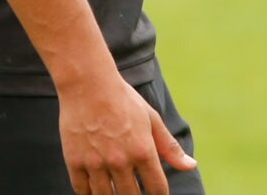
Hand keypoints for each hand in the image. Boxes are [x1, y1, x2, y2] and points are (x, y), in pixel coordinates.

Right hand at [58, 68, 195, 194]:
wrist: (87, 83)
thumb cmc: (122, 99)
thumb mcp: (151, 118)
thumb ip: (169, 146)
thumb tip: (191, 166)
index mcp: (143, 151)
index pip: (157, 190)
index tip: (155, 194)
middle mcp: (120, 160)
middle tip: (134, 193)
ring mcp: (96, 162)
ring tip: (116, 192)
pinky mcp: (75, 161)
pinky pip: (82, 190)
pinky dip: (89, 194)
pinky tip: (95, 190)